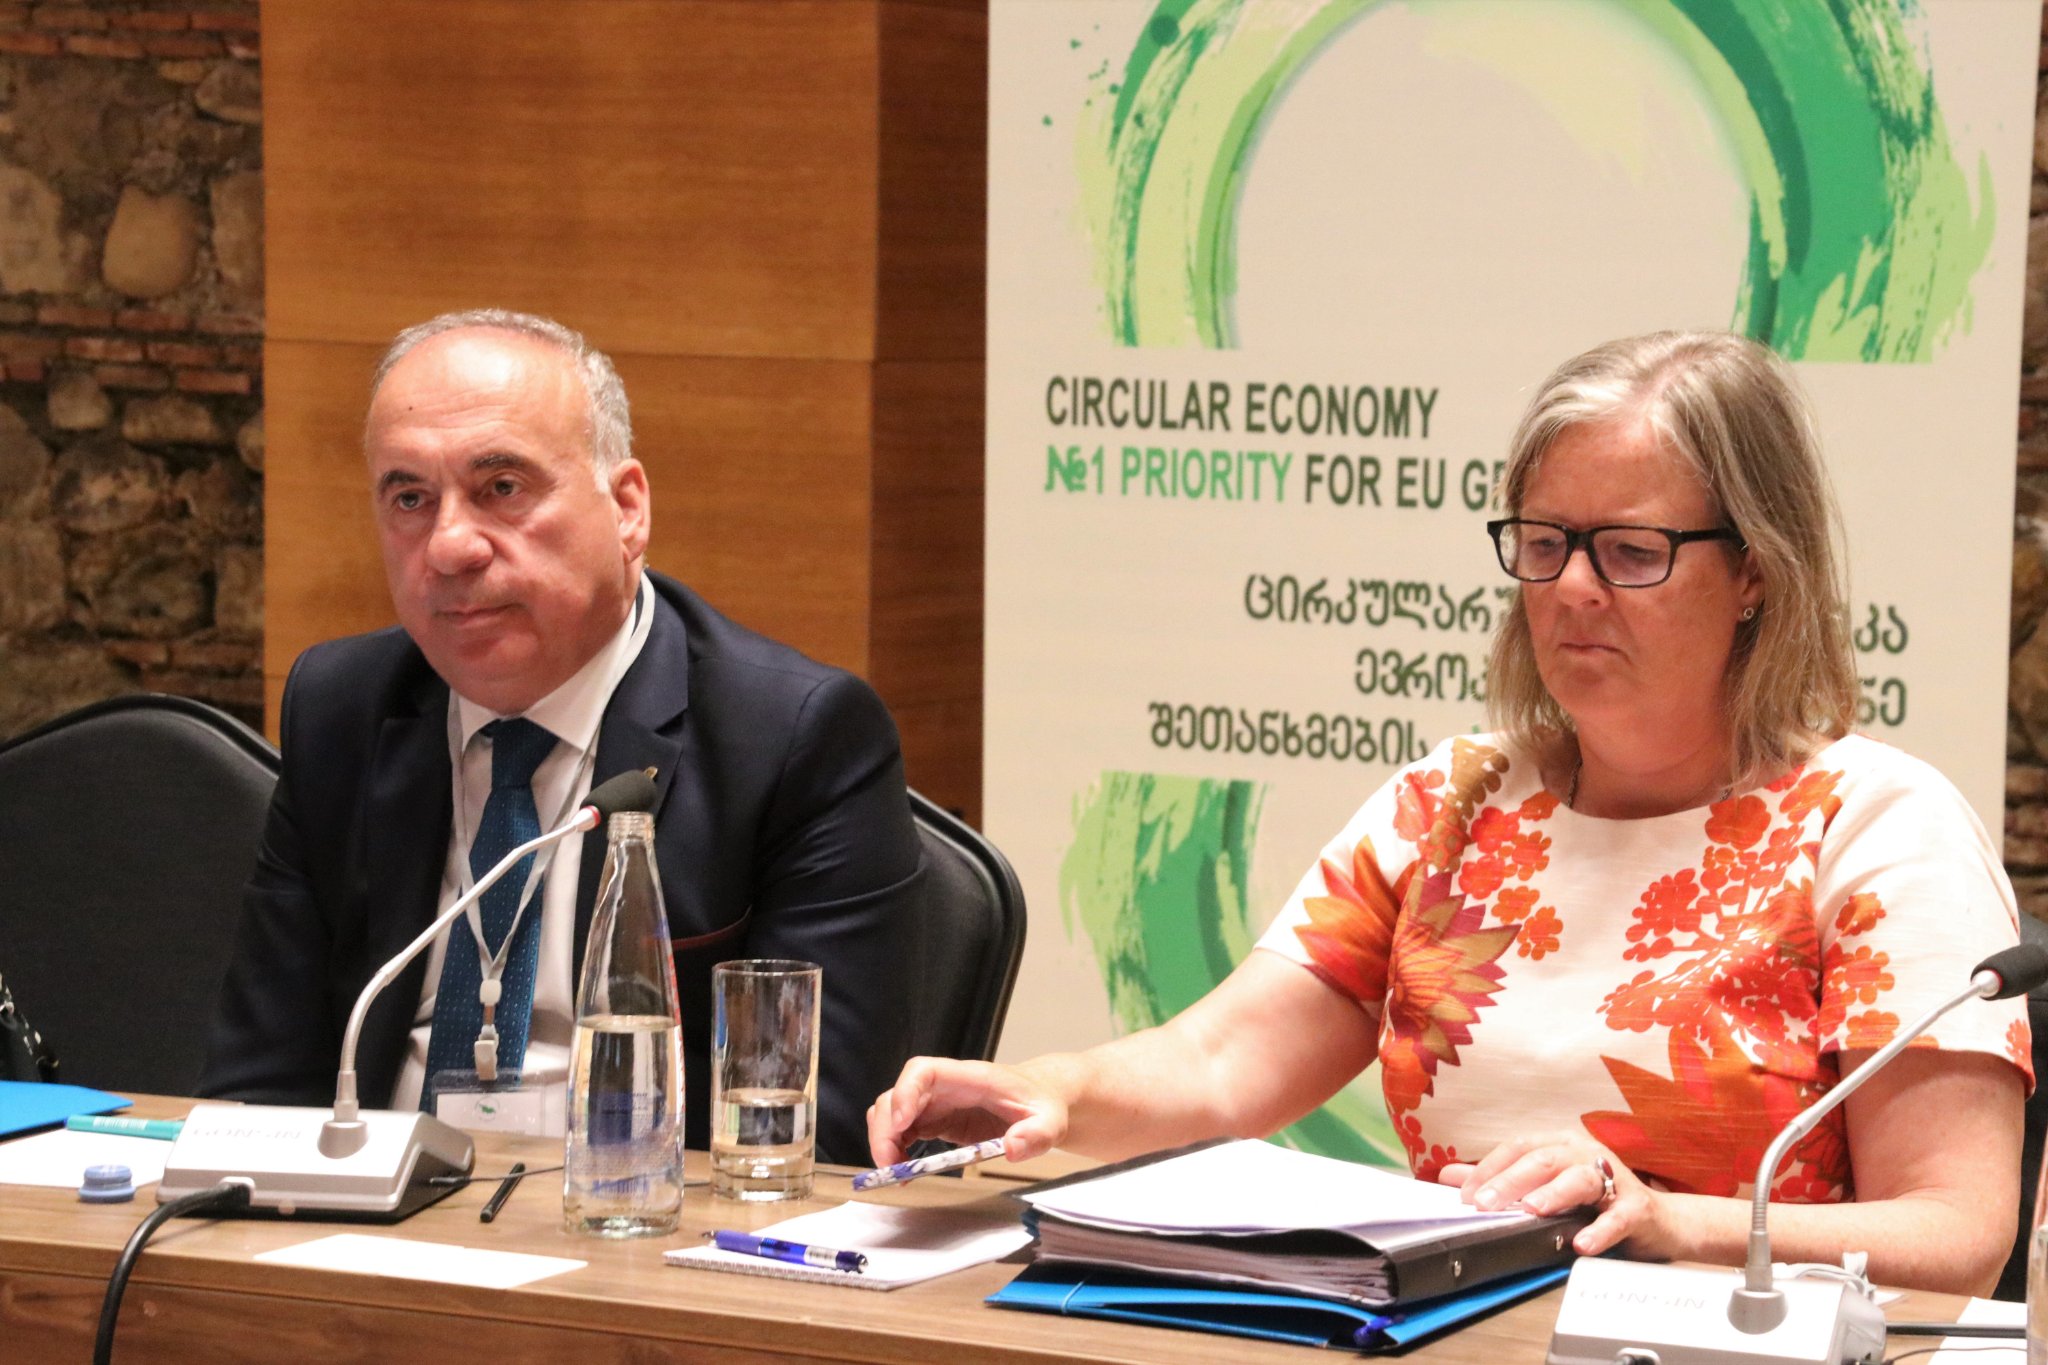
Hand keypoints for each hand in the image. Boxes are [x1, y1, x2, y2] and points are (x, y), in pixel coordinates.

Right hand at [866, 1056, 1071, 1166]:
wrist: (1041, 1101)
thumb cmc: (1042, 1105)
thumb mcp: (1050, 1121)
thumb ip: (1037, 1134)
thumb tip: (1012, 1149)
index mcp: (969, 1078)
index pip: (923, 1071)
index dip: (905, 1093)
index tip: (900, 1125)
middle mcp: (946, 1087)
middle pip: (897, 1094)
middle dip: (885, 1128)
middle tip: (889, 1164)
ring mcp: (937, 1103)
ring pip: (892, 1112)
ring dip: (884, 1140)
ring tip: (896, 1172)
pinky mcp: (935, 1120)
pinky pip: (902, 1130)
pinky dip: (894, 1149)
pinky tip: (903, 1170)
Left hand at [1436, 1132, 1663, 1257]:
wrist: (1660, 1221)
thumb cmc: (1597, 1201)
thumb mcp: (1546, 1187)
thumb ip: (1500, 1181)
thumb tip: (1449, 1177)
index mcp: (1559, 1144)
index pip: (1517, 1148)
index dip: (1489, 1169)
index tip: (1465, 1195)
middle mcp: (1584, 1153)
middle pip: (1542, 1160)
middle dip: (1510, 1181)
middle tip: (1484, 1203)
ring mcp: (1613, 1178)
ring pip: (1579, 1179)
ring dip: (1554, 1194)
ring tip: (1533, 1210)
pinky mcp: (1638, 1207)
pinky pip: (1617, 1217)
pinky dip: (1600, 1230)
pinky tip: (1583, 1243)